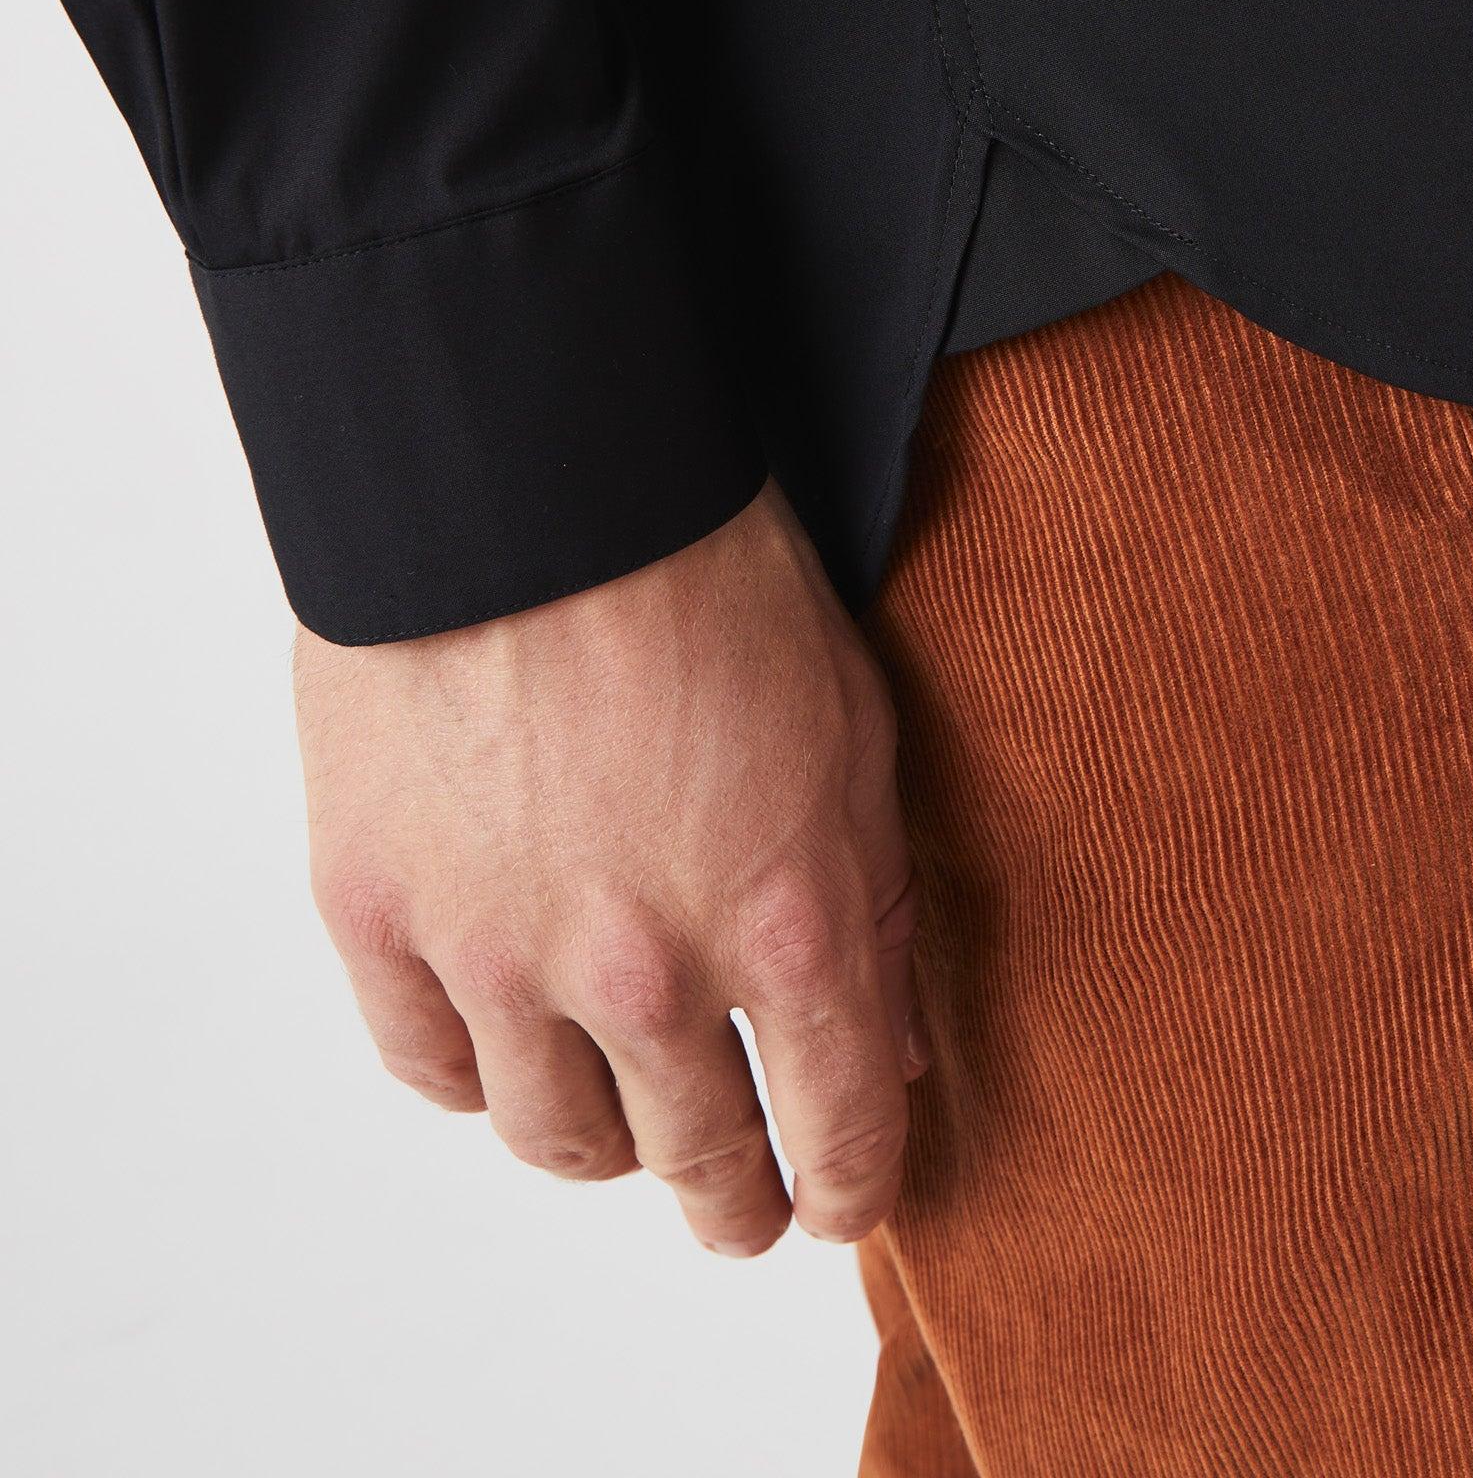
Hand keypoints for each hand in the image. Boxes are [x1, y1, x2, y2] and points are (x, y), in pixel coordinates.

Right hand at [294, 481, 924, 1256]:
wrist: (541, 473)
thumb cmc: (717, 576)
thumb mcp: (855, 732)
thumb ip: (878, 910)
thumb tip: (887, 1049)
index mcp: (788, 924)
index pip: (836, 1133)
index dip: (847, 1191)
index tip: (839, 1204)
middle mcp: (643, 971)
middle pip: (695, 1162)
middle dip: (734, 1203)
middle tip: (739, 1209)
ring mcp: (497, 952)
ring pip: (555, 1139)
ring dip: (606, 1152)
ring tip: (625, 1133)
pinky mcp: (376, 910)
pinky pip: (428, 1068)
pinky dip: (476, 1079)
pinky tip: (508, 1054)